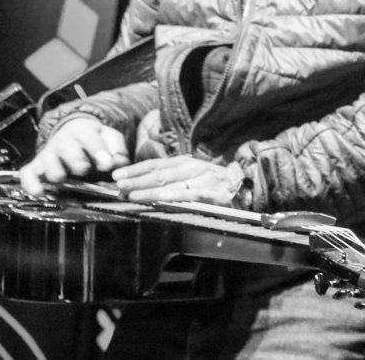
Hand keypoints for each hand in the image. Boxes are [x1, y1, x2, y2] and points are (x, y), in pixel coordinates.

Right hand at [17, 116, 128, 196]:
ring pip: (52, 169)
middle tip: (86, 170)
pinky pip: (27, 174)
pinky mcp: (35, 165)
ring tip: (68, 178)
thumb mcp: (109, 137)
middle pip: (70, 154)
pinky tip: (40, 192)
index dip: (99, 153)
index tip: (106, 165)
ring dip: (61, 176)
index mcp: (81, 130)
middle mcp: (62, 140)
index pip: (88, 139)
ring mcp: (48, 153)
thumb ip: (117, 149)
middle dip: (81, 165)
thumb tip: (118, 164)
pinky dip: (31, 184)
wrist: (72, 132)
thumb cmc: (94, 139)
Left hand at [112, 154, 246, 204]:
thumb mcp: (192, 176)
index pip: (156, 164)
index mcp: (186, 163)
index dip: (136, 169)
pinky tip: (159, 201)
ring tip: (131, 195)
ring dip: (149, 190)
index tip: (117, 175)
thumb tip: (142, 182)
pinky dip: (173, 197)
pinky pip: (189, 196)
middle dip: (137, 179)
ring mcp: (203, 180)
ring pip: (172, 184)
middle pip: (160, 173)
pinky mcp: (213, 194)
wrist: (247, 187)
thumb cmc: (214, 183)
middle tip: (118, 185)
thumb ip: (172, 177)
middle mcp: (193, 168)